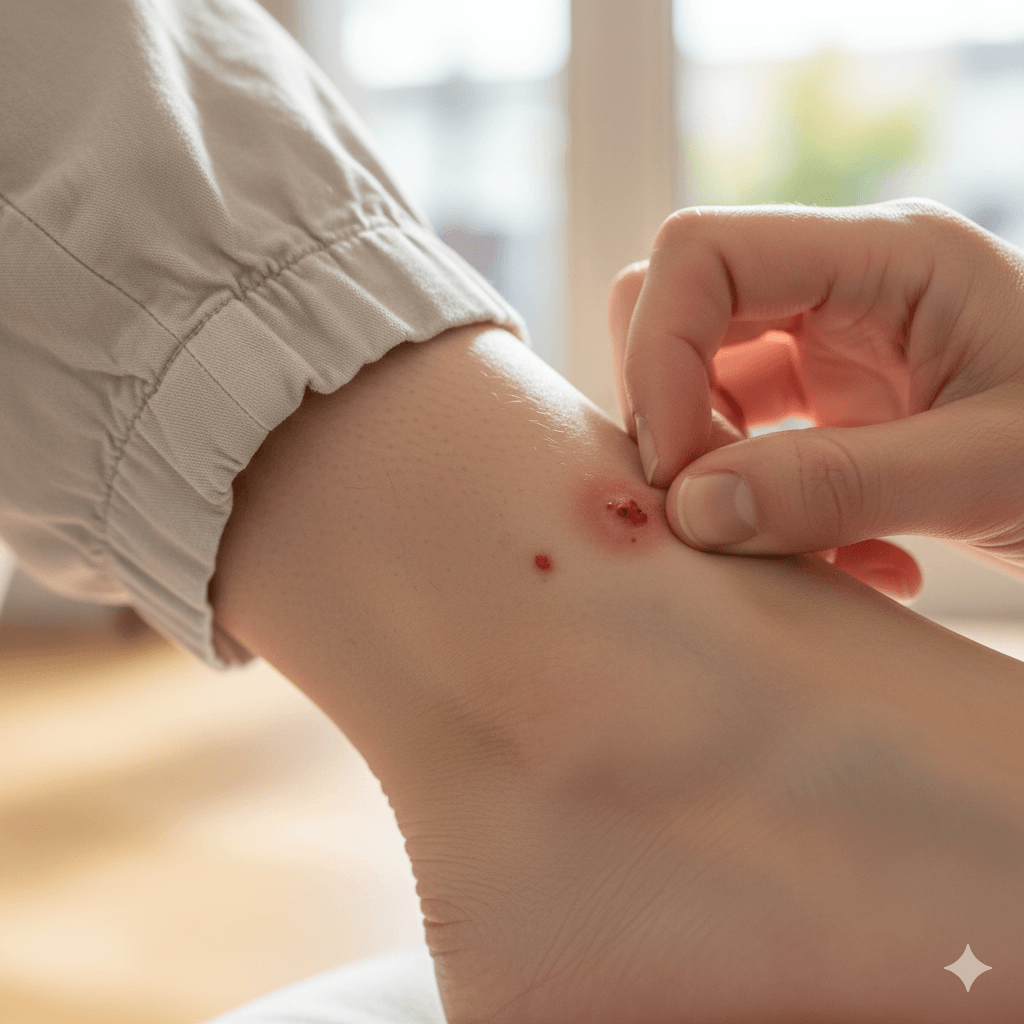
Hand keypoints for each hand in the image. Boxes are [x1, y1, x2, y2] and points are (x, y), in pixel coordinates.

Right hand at [609, 199, 1023, 598]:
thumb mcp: (990, 469)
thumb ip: (837, 487)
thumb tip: (691, 511)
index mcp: (887, 257)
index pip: (702, 255)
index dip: (660, 356)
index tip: (677, 469)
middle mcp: (843, 286)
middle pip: (678, 310)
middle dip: (673, 416)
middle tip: (710, 510)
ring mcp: (832, 345)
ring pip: (700, 385)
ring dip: (715, 475)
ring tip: (799, 550)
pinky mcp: (831, 404)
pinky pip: (743, 442)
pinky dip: (762, 508)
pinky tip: (845, 561)